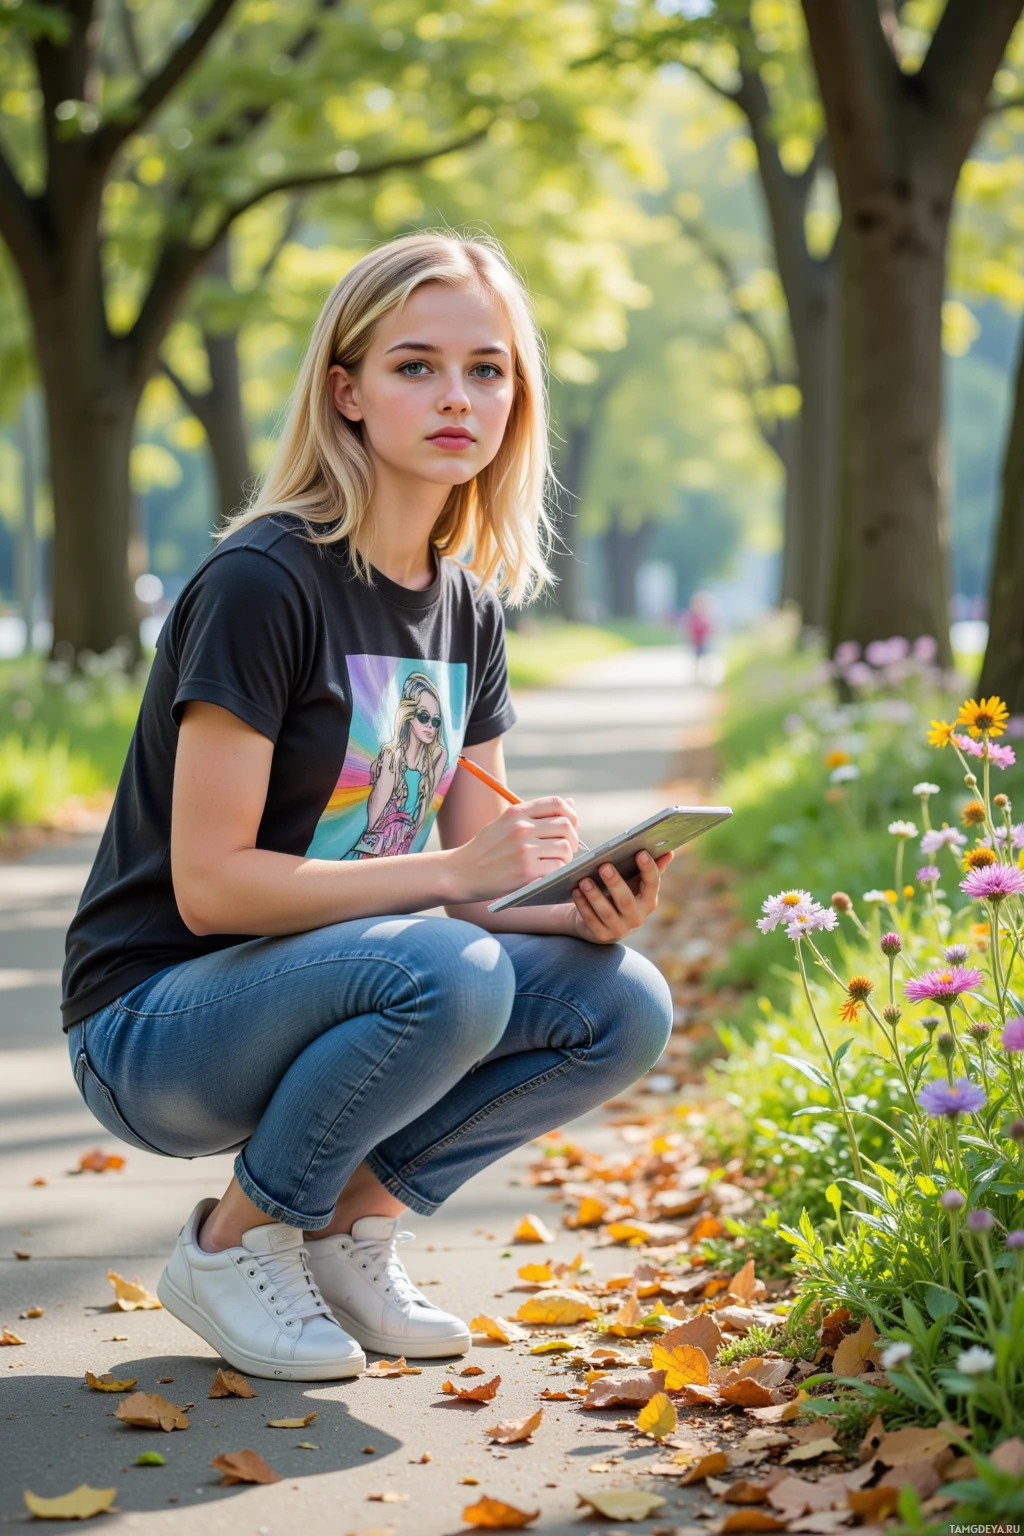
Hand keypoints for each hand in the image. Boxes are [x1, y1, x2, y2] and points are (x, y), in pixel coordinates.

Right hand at [448, 796, 579, 903]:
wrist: (459, 873)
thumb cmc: (484, 850)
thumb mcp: (504, 824)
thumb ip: (536, 815)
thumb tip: (571, 804)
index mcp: (516, 812)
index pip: (557, 803)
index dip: (571, 815)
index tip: (570, 827)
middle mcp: (521, 827)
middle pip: (566, 825)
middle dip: (572, 838)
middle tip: (566, 849)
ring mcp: (523, 849)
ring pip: (565, 847)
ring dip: (566, 857)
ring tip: (556, 863)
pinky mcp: (525, 871)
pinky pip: (557, 867)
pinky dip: (558, 872)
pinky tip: (549, 874)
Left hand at [569, 850, 672, 943]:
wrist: (602, 924)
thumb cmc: (621, 897)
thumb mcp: (635, 884)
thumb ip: (649, 870)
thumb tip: (669, 852)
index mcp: (648, 901)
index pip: (652, 884)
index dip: (648, 869)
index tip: (640, 852)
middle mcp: (637, 918)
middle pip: (626, 900)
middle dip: (615, 882)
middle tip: (603, 865)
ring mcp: (619, 929)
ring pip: (606, 912)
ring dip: (594, 895)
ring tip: (584, 879)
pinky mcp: (601, 935)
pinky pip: (591, 920)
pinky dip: (583, 905)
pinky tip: (576, 891)